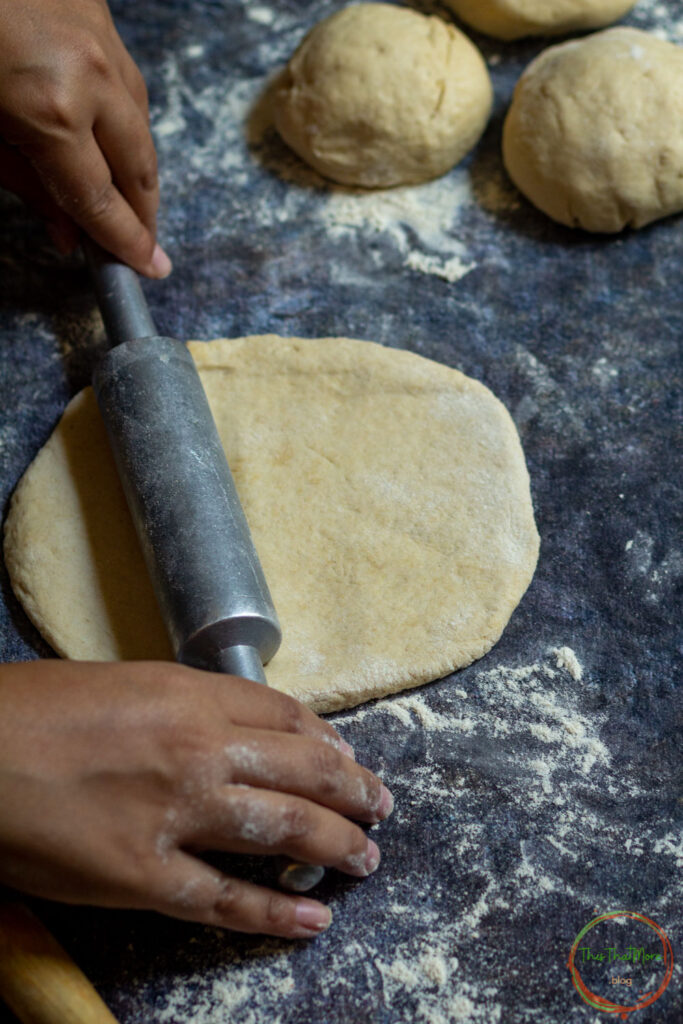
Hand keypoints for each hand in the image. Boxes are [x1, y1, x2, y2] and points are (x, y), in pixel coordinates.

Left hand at [0, 0, 170, 277]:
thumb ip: (24, 184)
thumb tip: (68, 232)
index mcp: (51, 112)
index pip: (102, 200)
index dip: (125, 241)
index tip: (147, 268)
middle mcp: (88, 74)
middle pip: (138, 165)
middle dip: (144, 211)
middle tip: (142, 243)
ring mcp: (98, 35)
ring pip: (139, 120)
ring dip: (137, 164)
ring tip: (129, 196)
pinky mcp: (96, 9)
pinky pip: (125, 77)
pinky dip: (122, 114)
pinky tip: (111, 134)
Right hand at [0, 661, 392, 937]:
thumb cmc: (36, 709)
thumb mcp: (123, 683)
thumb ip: (184, 704)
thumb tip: (231, 726)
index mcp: (189, 694)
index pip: (285, 715)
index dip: (326, 739)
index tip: (346, 755)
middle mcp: (198, 749)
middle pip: (304, 770)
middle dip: (353, 789)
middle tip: (380, 804)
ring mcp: (176, 814)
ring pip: (285, 831)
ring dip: (337, 844)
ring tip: (367, 856)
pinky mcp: (144, 877)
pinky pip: (226, 900)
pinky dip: (276, 915)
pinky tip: (313, 921)